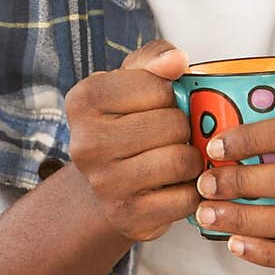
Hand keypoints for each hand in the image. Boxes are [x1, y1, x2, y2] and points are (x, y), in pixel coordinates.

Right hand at [65, 39, 202, 241]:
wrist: (108, 185)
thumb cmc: (127, 123)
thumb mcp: (134, 80)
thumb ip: (155, 58)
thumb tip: (177, 61)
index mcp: (83, 100)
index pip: (158, 86)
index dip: (169, 94)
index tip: (156, 106)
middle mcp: (85, 143)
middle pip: (172, 123)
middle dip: (183, 127)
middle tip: (170, 136)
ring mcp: (104, 183)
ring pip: (181, 160)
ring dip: (191, 159)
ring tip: (176, 158)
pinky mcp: (128, 216)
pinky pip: (186, 197)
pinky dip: (191, 190)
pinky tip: (175, 185)